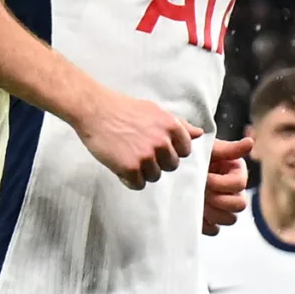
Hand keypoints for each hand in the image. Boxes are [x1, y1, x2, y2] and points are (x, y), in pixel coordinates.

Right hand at [74, 89, 198, 187]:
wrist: (95, 110)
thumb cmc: (125, 109)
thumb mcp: (156, 112)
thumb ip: (179, 125)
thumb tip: (199, 134)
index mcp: (172, 127)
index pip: (185, 151)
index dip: (171, 151)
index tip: (157, 147)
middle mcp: (162, 142)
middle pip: (171, 166)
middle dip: (158, 162)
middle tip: (141, 152)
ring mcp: (146, 156)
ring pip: (155, 176)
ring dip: (143, 171)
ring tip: (129, 157)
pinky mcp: (129, 168)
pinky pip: (138, 184)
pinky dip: (130, 180)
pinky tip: (122, 167)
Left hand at [201, 136, 251, 233]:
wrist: (172, 167)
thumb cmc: (192, 155)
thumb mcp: (208, 149)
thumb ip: (228, 148)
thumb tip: (250, 143)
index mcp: (236, 173)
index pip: (239, 184)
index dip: (221, 183)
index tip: (205, 176)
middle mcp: (234, 191)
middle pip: (240, 205)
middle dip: (218, 200)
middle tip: (201, 192)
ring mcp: (223, 208)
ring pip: (230, 219)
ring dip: (213, 213)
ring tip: (197, 202)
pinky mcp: (210, 220)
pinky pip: (214, 230)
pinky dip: (204, 224)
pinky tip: (194, 212)